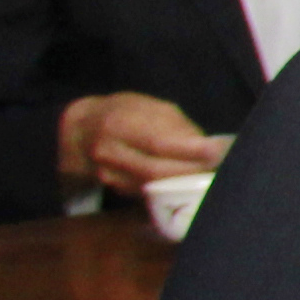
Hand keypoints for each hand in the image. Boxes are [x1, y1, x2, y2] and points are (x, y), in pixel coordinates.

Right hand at [59, 93, 227, 196]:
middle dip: (192, 171)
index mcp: (118, 124)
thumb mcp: (148, 107)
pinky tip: (189, 182)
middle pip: (156, 171)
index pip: (159, 142)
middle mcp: (108, 152)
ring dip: (186, 183)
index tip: (220, 151)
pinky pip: (148, 192)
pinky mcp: (114, 190)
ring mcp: (107, 175)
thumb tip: (209, 146)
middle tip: (221, 167)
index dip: (191, 150)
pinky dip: (172, 189)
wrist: (79, 131)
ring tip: (210, 174)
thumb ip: (176, 125)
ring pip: (154, 186)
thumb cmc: (122, 113)